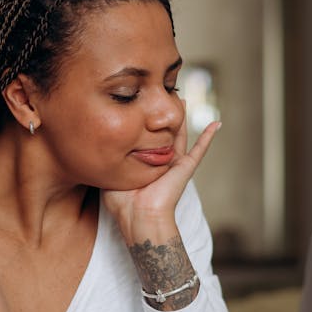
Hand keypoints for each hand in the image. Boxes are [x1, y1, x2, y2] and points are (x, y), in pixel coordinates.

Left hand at [102, 106, 220, 243]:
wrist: (139, 218)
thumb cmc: (122, 204)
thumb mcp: (109, 176)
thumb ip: (107, 161)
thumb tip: (94, 146)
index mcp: (143, 164)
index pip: (143, 138)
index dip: (140, 122)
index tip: (135, 103)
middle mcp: (159, 162)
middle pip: (161, 132)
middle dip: (160, 114)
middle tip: (158, 93)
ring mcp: (174, 164)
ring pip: (179, 134)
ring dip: (180, 117)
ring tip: (180, 98)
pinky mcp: (185, 168)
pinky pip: (200, 150)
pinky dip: (208, 137)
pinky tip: (217, 124)